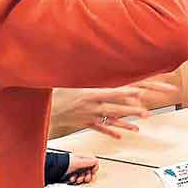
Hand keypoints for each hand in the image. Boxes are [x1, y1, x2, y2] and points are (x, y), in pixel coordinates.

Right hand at [50, 81, 179, 138]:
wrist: (41, 110)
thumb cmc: (55, 91)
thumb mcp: (69, 78)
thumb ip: (82, 69)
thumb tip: (89, 51)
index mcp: (89, 94)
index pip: (112, 92)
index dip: (127, 92)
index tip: (140, 92)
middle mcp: (91, 106)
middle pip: (115, 109)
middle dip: (132, 111)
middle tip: (147, 113)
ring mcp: (88, 116)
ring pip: (110, 121)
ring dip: (124, 125)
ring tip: (138, 129)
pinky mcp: (84, 123)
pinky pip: (99, 128)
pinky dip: (109, 132)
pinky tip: (120, 136)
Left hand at [65, 153, 98, 184]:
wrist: (54, 168)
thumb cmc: (65, 163)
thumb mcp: (79, 162)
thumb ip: (90, 162)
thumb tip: (97, 162)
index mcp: (83, 158)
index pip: (94, 163)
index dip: (94, 168)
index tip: (92, 171)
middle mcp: (80, 164)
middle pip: (89, 171)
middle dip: (87, 176)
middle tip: (85, 177)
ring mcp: (76, 170)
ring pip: (83, 176)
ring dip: (81, 179)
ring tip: (77, 179)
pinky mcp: (71, 175)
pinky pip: (77, 179)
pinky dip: (75, 180)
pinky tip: (72, 179)